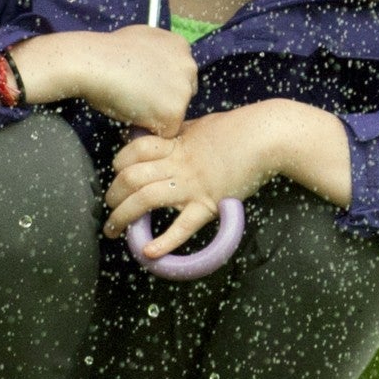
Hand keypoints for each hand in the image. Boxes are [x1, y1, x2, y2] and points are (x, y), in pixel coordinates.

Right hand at [8, 25, 195, 136]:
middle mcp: (189, 66)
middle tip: (136, 99)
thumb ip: (156, 55)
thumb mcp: (140, 40)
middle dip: (162, 101)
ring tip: (130, 105)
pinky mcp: (175, 112)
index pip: (180, 74)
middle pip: (182, 94)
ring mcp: (184, 90)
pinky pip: (166, 132)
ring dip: (155, 116)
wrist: (93, 64)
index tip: (143, 86)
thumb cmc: (106, 53)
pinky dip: (150, 130)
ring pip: (175, 113)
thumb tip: (153, 72)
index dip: (161, 85)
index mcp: (180, 46)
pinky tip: (133, 116)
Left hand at [102, 100, 354, 255]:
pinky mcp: (210, 203)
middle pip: (131, 178)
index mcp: (175, 144)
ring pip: (146, 200)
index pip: (133, 152)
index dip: (118, 164)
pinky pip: (183, 226)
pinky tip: (149, 253)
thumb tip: (167, 135)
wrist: (268, 135)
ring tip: (114, 230)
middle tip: (110, 208)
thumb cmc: (239, 127)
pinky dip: (165, 242)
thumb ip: (181, 134)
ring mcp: (192, 184)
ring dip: (123, 217)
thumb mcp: (202, 125)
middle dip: (113, 196)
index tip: (117, 175)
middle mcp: (178, 164)